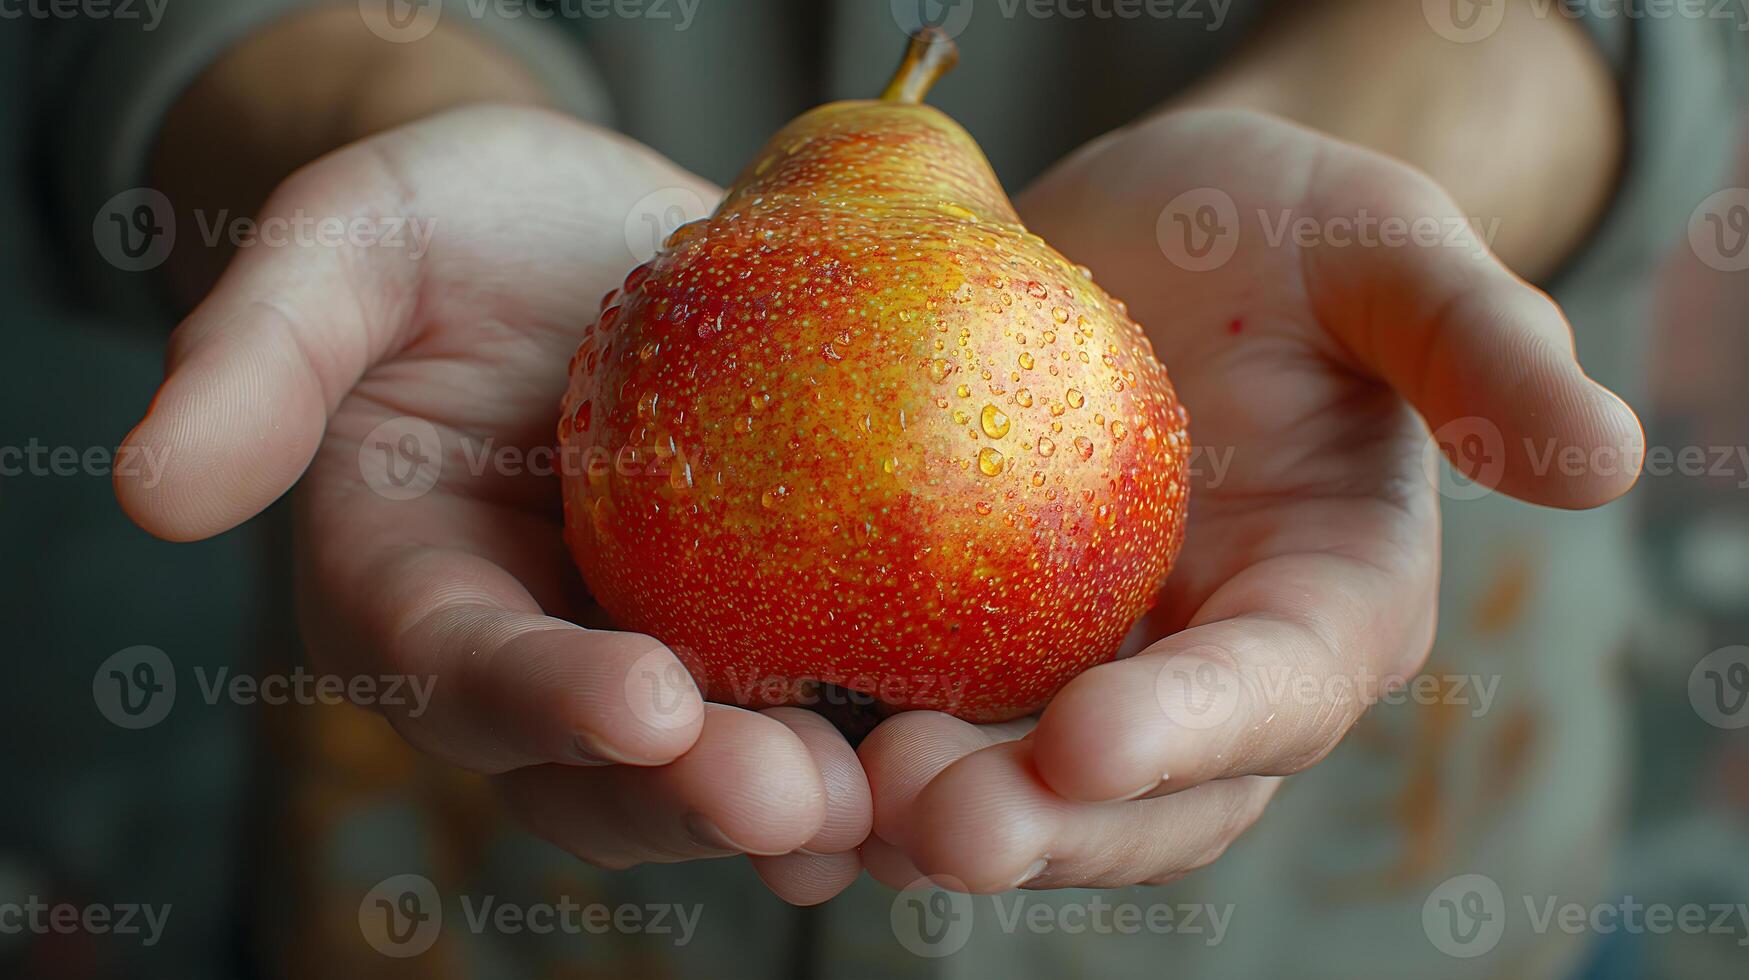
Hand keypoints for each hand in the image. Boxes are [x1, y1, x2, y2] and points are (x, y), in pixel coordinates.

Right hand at [114, 106, 868, 904]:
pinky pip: (818, 710)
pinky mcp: (770, 631)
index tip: (640, 700)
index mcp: (416, 596)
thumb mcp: (357, 241)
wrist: (604, 223)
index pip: (463, 671)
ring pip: (717, 775)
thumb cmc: (472, 222)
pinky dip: (881, 742)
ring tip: (898, 806)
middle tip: (799, 801)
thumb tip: (148, 490)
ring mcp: (660, 657)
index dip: (541, 699)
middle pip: (601, 769)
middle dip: (695, 797)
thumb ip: (258, 352)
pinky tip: (966, 750)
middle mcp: (538, 659)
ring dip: (804, 806)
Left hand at [858, 108, 1642, 891]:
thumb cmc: (1272, 227)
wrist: (1130, 229)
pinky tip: (757, 760)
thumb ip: (1477, 346)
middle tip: (930, 820)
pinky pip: (915, 725)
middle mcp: (1202, 675)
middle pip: (1139, 798)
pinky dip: (845, 762)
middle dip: (1043, 829)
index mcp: (1323, 609)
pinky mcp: (970, 648)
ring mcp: (1080, 673)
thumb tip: (1604, 459)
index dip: (1195, 729)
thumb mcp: (1377, 249)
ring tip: (827, 813)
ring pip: (1017, 796)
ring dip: (926, 823)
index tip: (1090, 737)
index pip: (1276, 694)